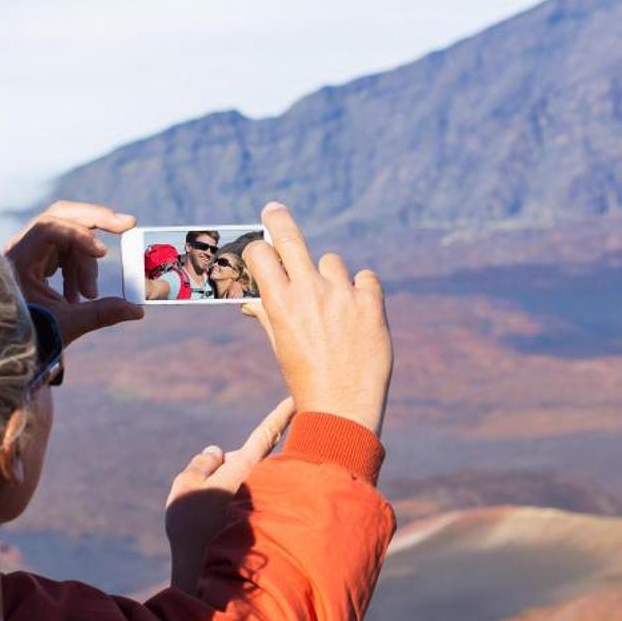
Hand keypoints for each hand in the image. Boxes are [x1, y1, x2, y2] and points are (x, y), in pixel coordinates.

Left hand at [4, 200, 144, 344]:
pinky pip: (68, 249)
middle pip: (62, 216)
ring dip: (87, 263)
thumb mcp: (67, 324)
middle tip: (128, 224)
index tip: (103, 253)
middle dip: (96, 221)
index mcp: (20, 260)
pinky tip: (80, 294)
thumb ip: (102, 314)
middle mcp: (22, 247)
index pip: (49, 227)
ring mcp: (31, 249)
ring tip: (89, 295)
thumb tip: (137, 311)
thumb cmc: (33, 333)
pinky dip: (81, 267)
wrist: (12, 342)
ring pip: (70, 236)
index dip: (79, 234)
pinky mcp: (40, 256)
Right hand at [165, 397, 294, 592]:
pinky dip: (225, 510)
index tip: (297, 399)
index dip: (281, 415)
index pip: (266, 434)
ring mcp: (258, 505)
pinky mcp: (254, 523)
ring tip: (207, 519)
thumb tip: (217, 451)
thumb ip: (202, 462)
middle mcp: (258, 485)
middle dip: (225, 465)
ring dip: (222, 490)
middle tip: (203, 491)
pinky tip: (213, 531)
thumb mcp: (186, 485)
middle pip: (243, 460)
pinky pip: (237, 503)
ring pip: (239, 483)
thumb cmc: (192, 528)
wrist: (203, 573)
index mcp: (244, 470)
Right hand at [241, 203, 391, 435]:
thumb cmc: (306, 380)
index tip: (260, 245)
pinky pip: (365, 278)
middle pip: (289, 237)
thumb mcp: (281, 347)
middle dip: (277, 219)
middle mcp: (310, 293)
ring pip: (332, 261)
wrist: (343, 410)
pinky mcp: (372, 303)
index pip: (261, 254)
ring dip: (330, 276)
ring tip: (334, 308)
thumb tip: (249, 300)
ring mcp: (342, 295)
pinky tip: (358, 313)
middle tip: (273, 209)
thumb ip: (267, 315)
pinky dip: (361, 290)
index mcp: (280, 304)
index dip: (258, 249)